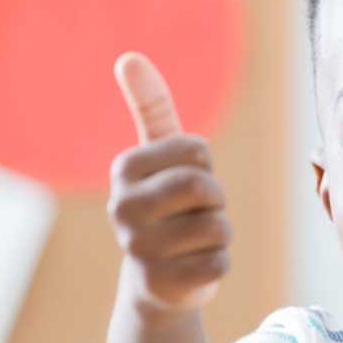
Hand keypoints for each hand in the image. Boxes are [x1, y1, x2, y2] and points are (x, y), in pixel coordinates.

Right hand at [107, 53, 230, 311]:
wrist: (155, 280)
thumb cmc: (166, 206)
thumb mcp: (160, 156)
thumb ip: (151, 106)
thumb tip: (129, 57)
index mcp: (124, 169)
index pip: (198, 152)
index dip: (203, 168)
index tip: (182, 185)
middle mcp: (122, 208)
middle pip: (205, 188)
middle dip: (213, 201)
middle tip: (192, 214)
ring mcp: (140, 249)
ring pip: (217, 227)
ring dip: (218, 234)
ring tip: (191, 242)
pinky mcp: (163, 285)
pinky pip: (220, 261)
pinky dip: (217, 264)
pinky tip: (191, 268)